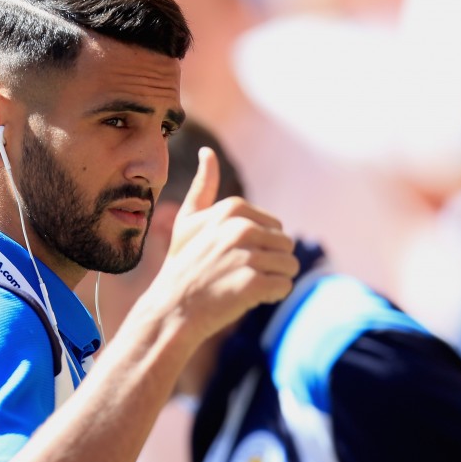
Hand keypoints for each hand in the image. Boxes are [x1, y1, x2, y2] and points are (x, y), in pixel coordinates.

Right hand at [152, 147, 298, 341]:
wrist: (170, 310)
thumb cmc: (182, 266)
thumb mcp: (188, 221)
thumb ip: (202, 186)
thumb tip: (207, 151)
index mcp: (233, 208)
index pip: (276, 227)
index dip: (259, 247)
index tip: (231, 257)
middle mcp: (242, 227)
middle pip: (286, 245)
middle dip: (269, 263)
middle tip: (236, 274)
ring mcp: (247, 255)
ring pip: (289, 267)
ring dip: (271, 280)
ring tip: (241, 285)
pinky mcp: (253, 283)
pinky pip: (284, 286)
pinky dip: (270, 296)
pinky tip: (246, 298)